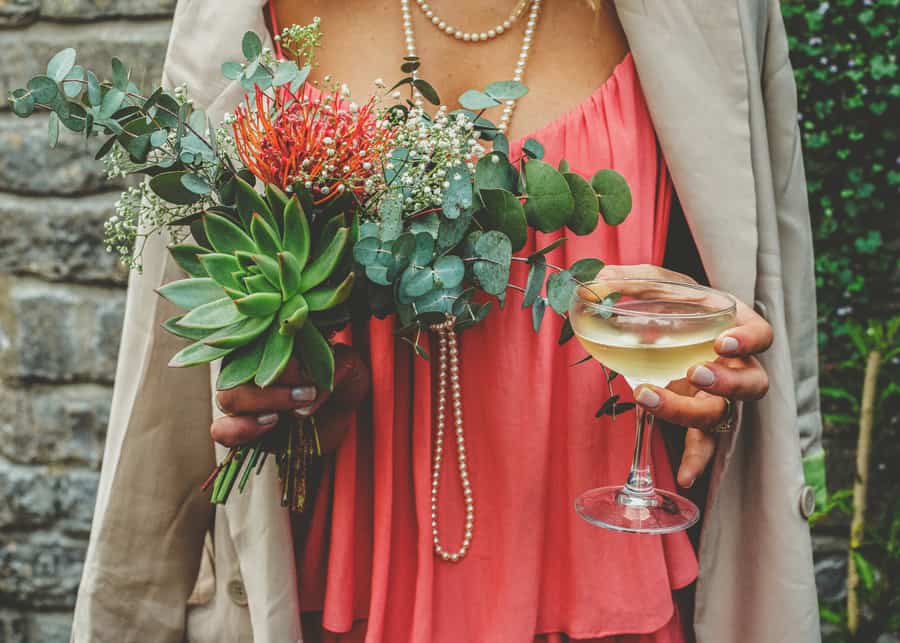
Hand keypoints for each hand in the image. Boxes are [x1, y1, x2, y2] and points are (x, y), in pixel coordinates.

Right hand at [211, 344, 369, 452]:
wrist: (340, 417)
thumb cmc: (342, 382)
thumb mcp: (351, 369)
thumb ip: (340, 365)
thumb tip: (316, 383)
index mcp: (271, 342)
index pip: (262, 338)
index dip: (282, 353)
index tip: (310, 370)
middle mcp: (250, 365)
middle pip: (240, 366)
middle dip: (275, 382)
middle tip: (308, 392)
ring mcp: (243, 396)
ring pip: (228, 396)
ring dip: (263, 403)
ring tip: (292, 411)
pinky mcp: (241, 427)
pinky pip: (221, 429)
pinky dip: (240, 430)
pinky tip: (270, 425)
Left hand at [598, 264, 771, 487]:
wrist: (671, 321)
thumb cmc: (672, 300)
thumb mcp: (654, 283)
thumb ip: (629, 280)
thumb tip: (596, 283)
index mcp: (735, 325)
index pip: (761, 335)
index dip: (749, 341)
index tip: (722, 342)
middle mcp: (735, 365)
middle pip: (751, 383)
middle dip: (727, 383)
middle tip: (695, 372)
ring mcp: (719, 395)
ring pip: (722, 414)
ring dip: (689, 411)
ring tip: (649, 398)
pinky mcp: (699, 415)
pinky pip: (705, 443)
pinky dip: (696, 461)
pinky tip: (683, 477)